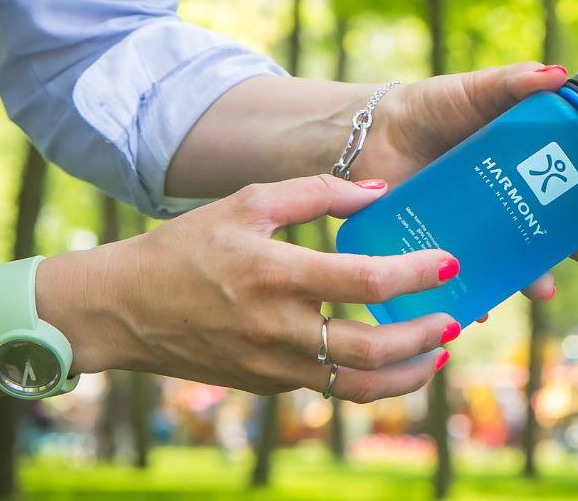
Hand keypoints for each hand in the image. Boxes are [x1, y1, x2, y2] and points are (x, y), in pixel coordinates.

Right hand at [93, 176, 458, 402]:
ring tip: (437, 355)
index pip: (367, 281)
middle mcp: (278, 329)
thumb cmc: (187, 247)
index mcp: (277, 275)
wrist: (122, 310)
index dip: (416, 275)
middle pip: (373, 350)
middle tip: (455, 319)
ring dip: (407, 375)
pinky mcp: (266, 385)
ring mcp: (272, 366)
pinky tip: (388, 358)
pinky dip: (367, 377)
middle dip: (425, 337)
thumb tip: (380, 190)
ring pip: (357, 386)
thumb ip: (318, 191)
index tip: (449, 264)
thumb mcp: (248, 202)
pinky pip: (328, 386)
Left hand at [354, 61, 577, 300]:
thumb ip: (514, 83)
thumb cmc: (431, 108)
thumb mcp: (475, 91)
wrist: (369, 136)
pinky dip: (484, 297)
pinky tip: (486, 305)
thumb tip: (559, 76)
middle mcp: (522, 199)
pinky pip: (477, 281)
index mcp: (538, 160)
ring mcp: (491, 228)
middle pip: (572, 227)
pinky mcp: (455, 249)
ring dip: (544, 277)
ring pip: (530, 261)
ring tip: (545, 285)